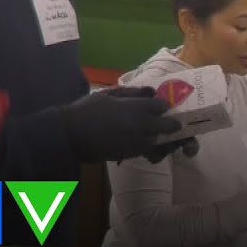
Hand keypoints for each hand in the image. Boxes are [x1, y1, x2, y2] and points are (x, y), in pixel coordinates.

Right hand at [61, 86, 197, 162]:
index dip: (164, 105)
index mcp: (134, 108)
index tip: (162, 105)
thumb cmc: (87, 110)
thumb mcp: (109, 94)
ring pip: (159, 141)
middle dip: (172, 124)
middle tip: (174, 123)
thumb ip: (132, 92)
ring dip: (161, 137)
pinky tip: (145, 142)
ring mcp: (136, 142)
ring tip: (159, 133)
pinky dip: (150, 147)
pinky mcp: (130, 154)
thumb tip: (151, 91)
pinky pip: (148, 151)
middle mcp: (139, 126)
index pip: (161, 106)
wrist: (71, 135)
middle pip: (166, 126)